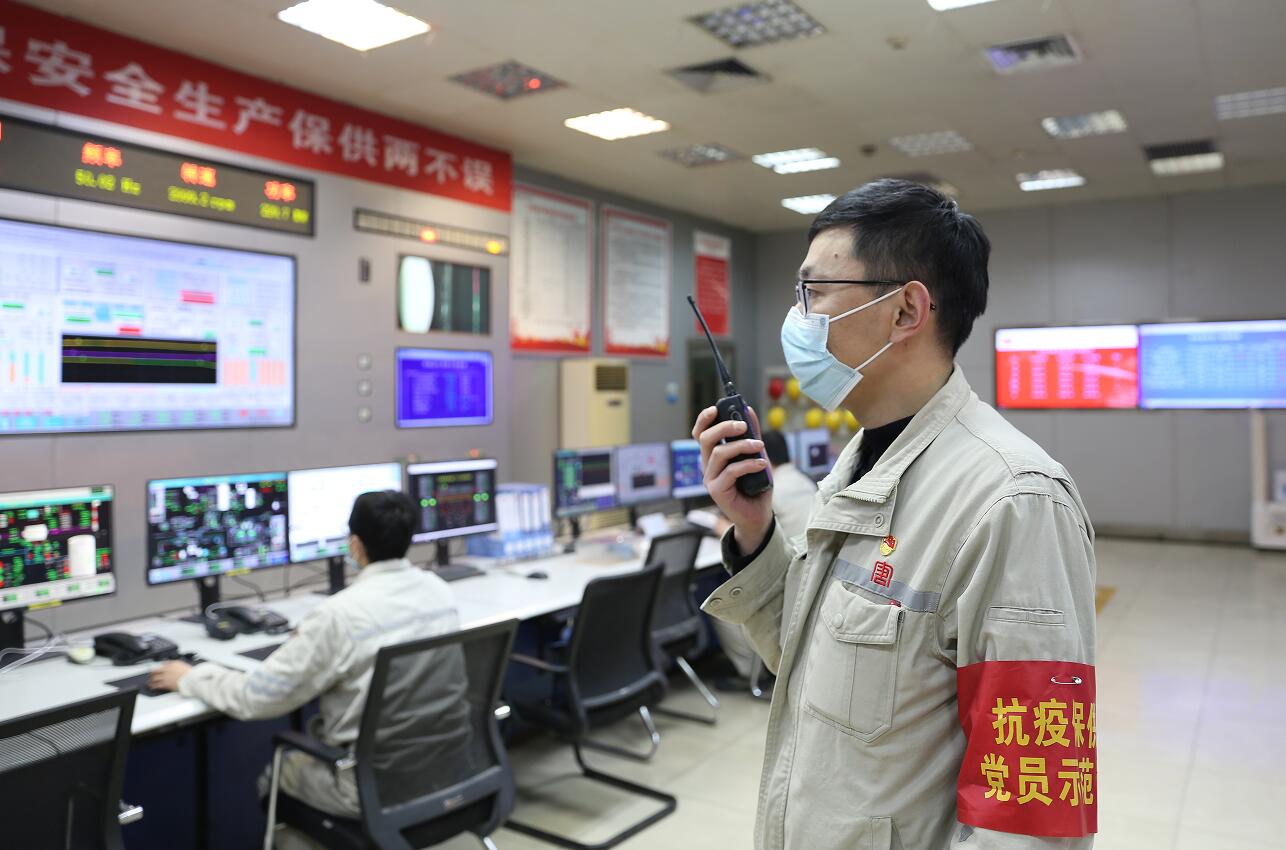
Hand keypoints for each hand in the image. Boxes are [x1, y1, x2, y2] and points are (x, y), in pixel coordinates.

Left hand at [148, 661, 191, 692]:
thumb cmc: (190, 673)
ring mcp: (165, 677)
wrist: (191, 679)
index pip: (163, 664)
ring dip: (151, 680)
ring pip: (154, 678)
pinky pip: (157, 685)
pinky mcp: (165, 684)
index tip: (159, 669)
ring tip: (150, 682)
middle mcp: (167, 669)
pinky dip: (154, 686)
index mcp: (172, 663)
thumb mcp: (184, 665)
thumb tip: (175, 665)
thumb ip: (178, 664)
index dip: (161, 667)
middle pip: (155, 670)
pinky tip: (153, 687)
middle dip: (152, 673)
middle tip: (151, 675)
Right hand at [692, 405, 773, 553]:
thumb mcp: (756, 456)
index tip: (715, 408)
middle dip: (724, 427)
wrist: (758, 516)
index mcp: (713, 456)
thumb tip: (749, 411)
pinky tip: (761, 464)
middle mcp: (707, 466)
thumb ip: (751, 436)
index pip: (700, 433)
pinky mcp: (717, 491)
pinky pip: (731, 471)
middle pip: (706, 439)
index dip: (704, 419)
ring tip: (759, 446)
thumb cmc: (755, 487)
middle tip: (743, 425)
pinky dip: (748, 464)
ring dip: (741, 446)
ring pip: (719, 453)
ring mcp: (710, 479)